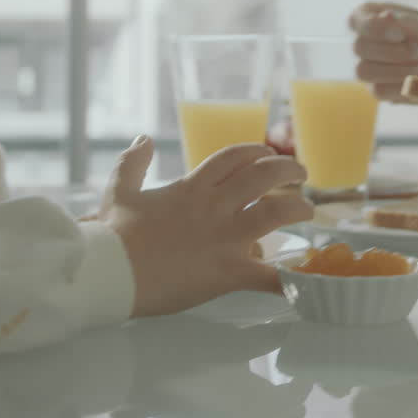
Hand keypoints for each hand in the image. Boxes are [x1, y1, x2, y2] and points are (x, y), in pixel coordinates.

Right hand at [100, 136, 313, 317]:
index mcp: (191, 188)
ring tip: (308, 211)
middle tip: (301, 173)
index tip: (266, 152)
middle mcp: (214, 206)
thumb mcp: (117, 192)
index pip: (233, 158)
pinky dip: (290, 279)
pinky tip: (305, 279)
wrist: (108, 272)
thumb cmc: (112, 236)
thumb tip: (142, 139)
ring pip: (276, 213)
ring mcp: (224, 238)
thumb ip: (132, 164)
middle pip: (263, 176)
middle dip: (288, 169)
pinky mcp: (228, 271)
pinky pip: (268, 275)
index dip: (255, 151)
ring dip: (298, 209)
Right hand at [346, 2, 417, 100]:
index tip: (400, 34)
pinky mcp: (377, 89)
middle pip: (358, 47)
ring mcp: (369, 67)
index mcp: (376, 18)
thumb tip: (384, 16)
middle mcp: (367, 42)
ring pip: (364, 71)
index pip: (355, 20)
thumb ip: (408, 22)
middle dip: (393, 52)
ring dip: (399, 71)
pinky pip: (378, 91)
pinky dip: (403, 87)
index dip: (373, 28)